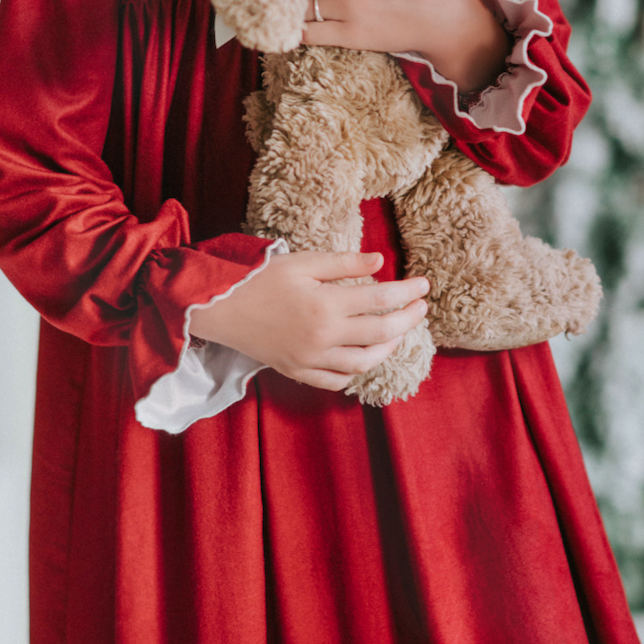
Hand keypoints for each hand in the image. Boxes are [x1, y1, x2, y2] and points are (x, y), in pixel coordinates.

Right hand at [186, 250, 428, 391]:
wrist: (218, 308)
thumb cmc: (258, 279)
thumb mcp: (302, 261)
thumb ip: (344, 263)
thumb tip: (381, 262)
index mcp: (326, 304)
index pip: (381, 299)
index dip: (408, 292)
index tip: (425, 285)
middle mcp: (323, 337)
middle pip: (381, 333)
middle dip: (408, 320)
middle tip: (421, 308)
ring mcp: (311, 359)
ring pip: (364, 363)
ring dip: (387, 348)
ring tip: (397, 333)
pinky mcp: (298, 371)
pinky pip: (336, 381)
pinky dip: (355, 372)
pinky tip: (364, 357)